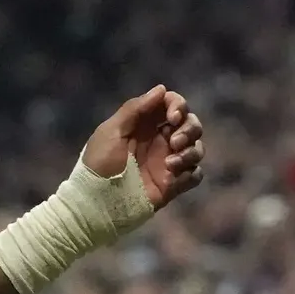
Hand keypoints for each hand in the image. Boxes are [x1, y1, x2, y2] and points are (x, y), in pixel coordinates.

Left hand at [81, 85, 205, 207]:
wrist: (97, 203)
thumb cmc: (99, 165)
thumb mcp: (110, 132)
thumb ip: (134, 109)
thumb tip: (161, 90)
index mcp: (144, 125)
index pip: (172, 105)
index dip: (178, 106)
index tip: (173, 117)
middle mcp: (159, 141)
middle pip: (191, 124)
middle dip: (189, 128)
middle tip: (175, 141)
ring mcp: (167, 163)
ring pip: (197, 148)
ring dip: (191, 151)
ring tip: (171, 163)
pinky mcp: (173, 185)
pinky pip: (196, 174)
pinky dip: (191, 173)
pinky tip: (173, 177)